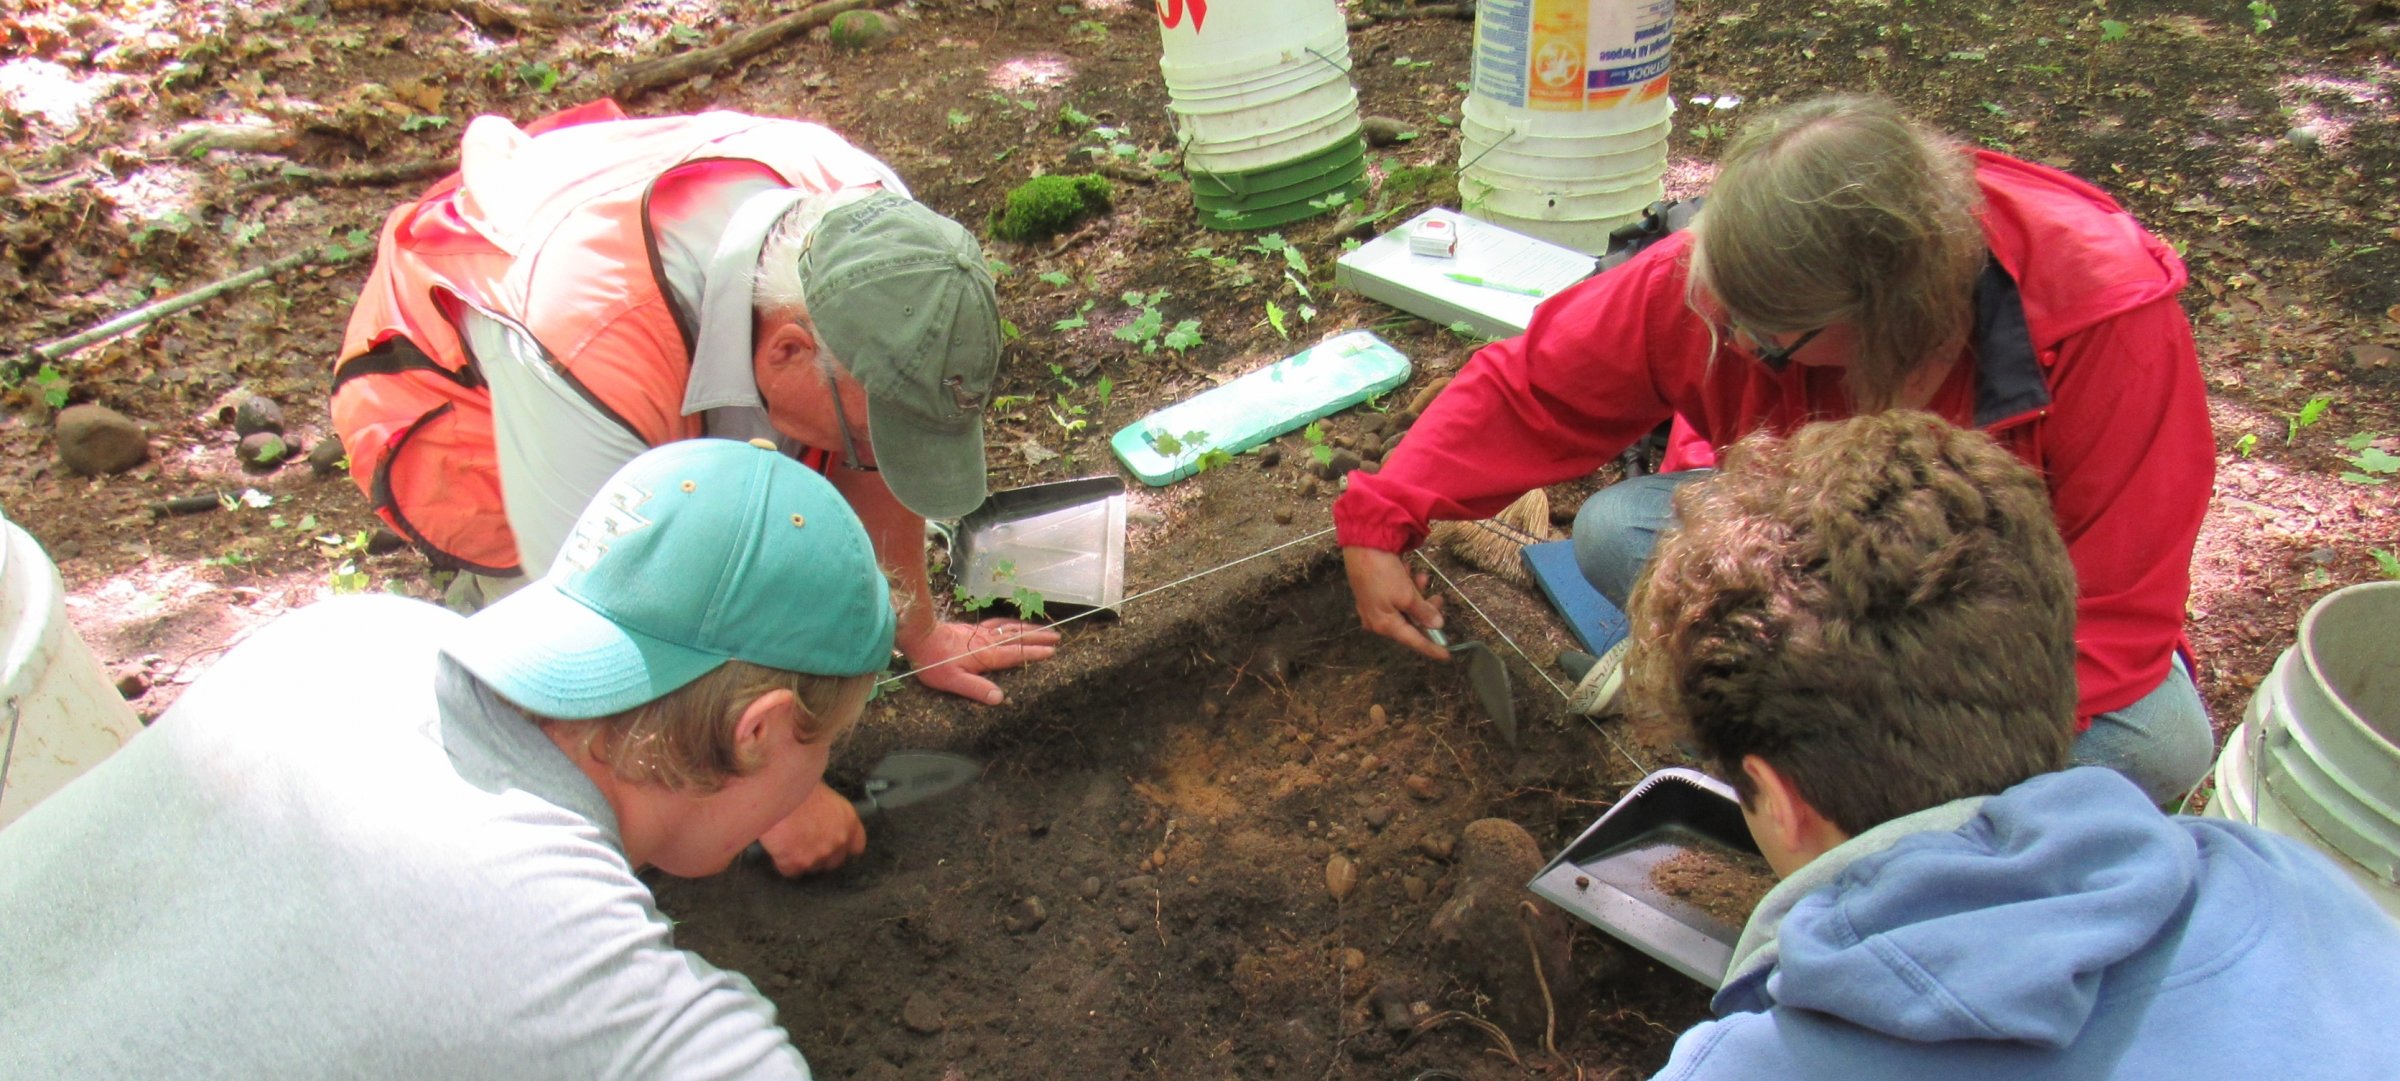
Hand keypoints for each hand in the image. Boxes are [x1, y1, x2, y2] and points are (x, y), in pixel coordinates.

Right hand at [757, 785, 867, 876]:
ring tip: (788, 842)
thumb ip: (830, 813)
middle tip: (805, 842)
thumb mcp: (824, 794)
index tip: (834, 845)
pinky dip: (782, 862)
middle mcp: (838, 841)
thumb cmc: (799, 783)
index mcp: (849, 821)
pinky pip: (789, 870)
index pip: (856, 846)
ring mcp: (818, 854)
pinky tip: (777, 847)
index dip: (844, 847)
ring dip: (801, 858)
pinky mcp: (796, 863)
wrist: (778, 790)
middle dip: (821, 855)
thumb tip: (822, 818)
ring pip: (811, 867)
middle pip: (833, 861)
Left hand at [899, 617, 1062, 705]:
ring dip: (1028, 629)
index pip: (1016, 654)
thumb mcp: (953, 681)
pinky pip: (998, 623)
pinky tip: (1013, 624)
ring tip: (1044, 629)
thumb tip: (1000, 698)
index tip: (1052, 652)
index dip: (1034, 653)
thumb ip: (977, 689)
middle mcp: (987, 642)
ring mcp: (980, 633)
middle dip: (1039, 637)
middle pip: (1018, 638)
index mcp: (986, 656)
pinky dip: (1010, 623)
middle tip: (1057, 637)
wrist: (919, 636)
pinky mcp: (972, 629)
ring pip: (1010, 628)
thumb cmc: (933, 662)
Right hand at [1342, 546, 1447, 659]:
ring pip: (1404, 606)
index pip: (1414, 641)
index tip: (1446, 655)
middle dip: (1426, 609)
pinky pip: (1394, 595)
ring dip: (1416, 592)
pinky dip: (1404, 585)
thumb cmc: (1383, 574)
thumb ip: (1423, 612)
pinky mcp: (1372, 591)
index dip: (1431, 647)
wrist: (1362, 546)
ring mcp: (1373, 606)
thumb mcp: (1407, 595)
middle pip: (1411, 622)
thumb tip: (1436, 625)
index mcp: (1385, 625)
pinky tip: (1405, 570)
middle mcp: (1377, 620)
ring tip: (1420, 576)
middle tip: (1439, 597)